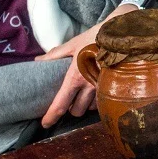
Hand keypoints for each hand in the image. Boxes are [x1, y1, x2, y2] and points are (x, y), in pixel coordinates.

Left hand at [36, 4, 140, 127]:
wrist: (120, 34)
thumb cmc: (94, 38)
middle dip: (71, 109)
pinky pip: (103, 101)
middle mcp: (89, 86)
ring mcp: (103, 87)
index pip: (60, 104)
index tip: (45, 124)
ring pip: (90, 108)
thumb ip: (55, 55)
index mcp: (74, 78)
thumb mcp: (72, 44)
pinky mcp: (114, 86)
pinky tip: (96, 93)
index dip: (51, 117)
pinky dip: (97, 101)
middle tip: (70, 101)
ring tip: (84, 96)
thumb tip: (37, 60)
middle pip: (76, 111)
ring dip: (85, 105)